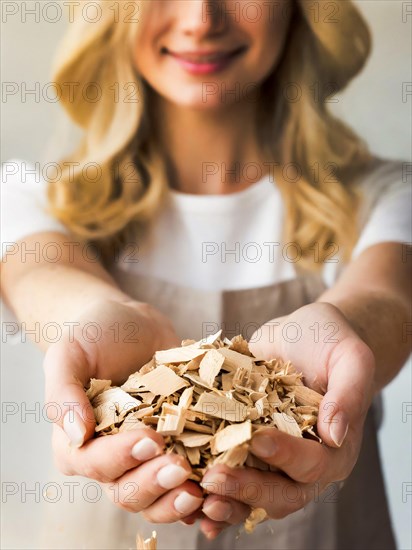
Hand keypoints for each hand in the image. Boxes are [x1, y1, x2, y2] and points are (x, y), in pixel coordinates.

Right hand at [43, 299, 202, 520]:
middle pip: (128, 491)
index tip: (150, 439)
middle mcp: (112, 460)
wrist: (131, 326)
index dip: (122, 457)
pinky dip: (203, 494)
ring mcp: (146, 459)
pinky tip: (220, 491)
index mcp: (78, 444)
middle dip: (154, 483)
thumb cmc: (94, 337)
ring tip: (202, 489)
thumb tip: (77, 435)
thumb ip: (63, 393)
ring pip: (158, 498)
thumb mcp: (69, 354)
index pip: (95, 463)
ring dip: (177, 501)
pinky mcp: (177, 450)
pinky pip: (186, 483)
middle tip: (180, 467)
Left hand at [200, 302, 375, 538]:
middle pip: (280, 493)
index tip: (256, 440)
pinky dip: (211, 490)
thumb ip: (347, 393)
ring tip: (195, 498)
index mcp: (335, 448)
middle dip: (246, 489)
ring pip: (252, 496)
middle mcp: (304, 464)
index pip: (312, 463)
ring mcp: (273, 461)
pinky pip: (231, 477)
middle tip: (214, 479)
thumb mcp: (350, 357)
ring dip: (224, 501)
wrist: (303, 336)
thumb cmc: (330, 343)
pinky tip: (186, 492)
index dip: (285, 455)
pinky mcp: (246, 450)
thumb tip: (334, 435)